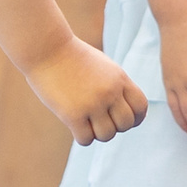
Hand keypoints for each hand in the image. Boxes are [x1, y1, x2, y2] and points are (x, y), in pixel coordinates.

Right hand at [21, 37, 147, 145]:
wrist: (46, 47)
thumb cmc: (71, 56)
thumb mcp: (102, 66)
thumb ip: (116, 85)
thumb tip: (122, 110)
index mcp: (120, 78)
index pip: (140, 107)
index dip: (135, 118)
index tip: (121, 119)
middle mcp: (110, 92)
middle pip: (125, 124)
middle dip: (114, 126)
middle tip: (99, 120)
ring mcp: (92, 103)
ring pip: (106, 135)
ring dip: (97, 133)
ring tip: (86, 123)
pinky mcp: (73, 114)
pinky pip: (86, 139)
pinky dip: (82, 137)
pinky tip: (74, 126)